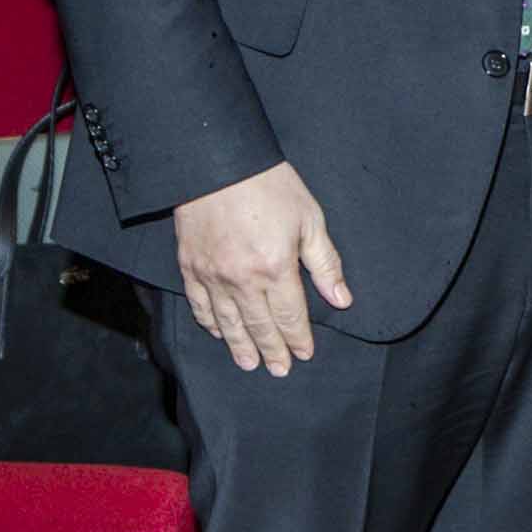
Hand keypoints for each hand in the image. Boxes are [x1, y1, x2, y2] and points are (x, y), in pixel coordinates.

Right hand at [174, 161, 349, 373]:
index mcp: (275, 268)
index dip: (298, 339)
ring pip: (228, 322)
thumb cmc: (269, 186)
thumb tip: (341, 299)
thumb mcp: (310, 219)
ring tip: (249, 363)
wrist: (216, 161)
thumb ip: (325, 263)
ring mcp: (212, 275)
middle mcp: (242, 280)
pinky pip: (200, 304)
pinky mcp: (190, 265)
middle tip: (278, 370)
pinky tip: (218, 333)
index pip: (290, 316)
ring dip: (240, 345)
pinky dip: (210, 323)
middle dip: (272, 350)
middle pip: (260, 326)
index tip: (304, 355)